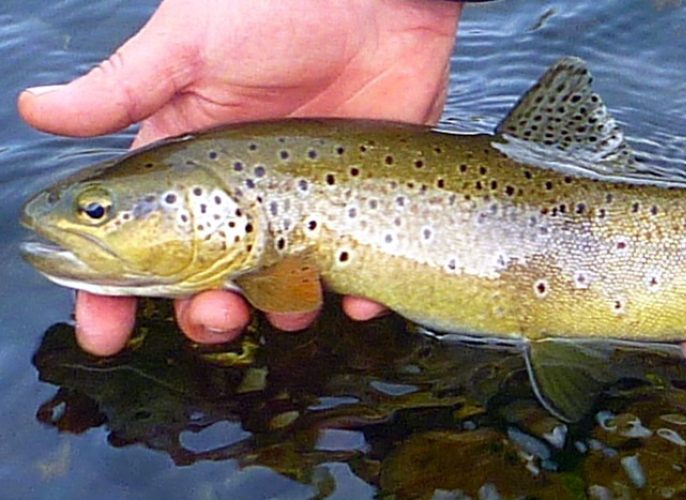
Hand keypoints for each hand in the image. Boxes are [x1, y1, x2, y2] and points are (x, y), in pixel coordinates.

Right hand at [19, 0, 461, 354]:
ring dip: (280, 315)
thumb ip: (124, 87)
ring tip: (289, 306)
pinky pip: (359, 271)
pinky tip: (361, 300)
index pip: (138, 242)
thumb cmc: (276, 8)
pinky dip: (361, 298)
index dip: (112, 293)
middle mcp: (242, 197)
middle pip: (209, 283)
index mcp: (188, 167)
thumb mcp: (189, 45)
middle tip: (215, 315)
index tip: (103, 334)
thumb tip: (34, 109)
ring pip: (282, 290)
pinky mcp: (361, 203)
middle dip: (204, 315)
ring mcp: (304, 205)